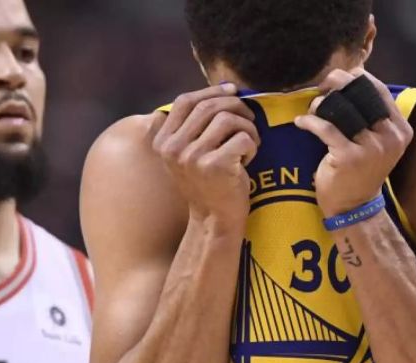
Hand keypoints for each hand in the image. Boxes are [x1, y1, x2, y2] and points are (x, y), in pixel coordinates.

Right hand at [152, 83, 259, 231]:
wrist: (215, 219)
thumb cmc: (208, 183)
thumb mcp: (189, 153)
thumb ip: (194, 125)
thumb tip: (225, 89)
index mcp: (163, 142)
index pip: (184, 101)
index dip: (210, 91)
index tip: (232, 91)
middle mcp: (173, 148)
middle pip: (208, 106)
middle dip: (236, 106)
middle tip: (249, 119)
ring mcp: (192, 157)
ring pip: (228, 119)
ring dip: (247, 128)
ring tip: (249, 144)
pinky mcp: (215, 166)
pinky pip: (242, 137)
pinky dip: (252, 145)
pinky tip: (248, 159)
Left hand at [294, 69, 413, 216]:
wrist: (354, 208)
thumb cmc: (361, 171)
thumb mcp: (376, 141)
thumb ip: (370, 114)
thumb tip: (352, 76)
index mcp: (400, 129)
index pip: (379, 90)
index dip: (356, 78)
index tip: (337, 80)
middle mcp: (391, 136)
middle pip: (362, 94)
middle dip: (338, 83)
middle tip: (321, 87)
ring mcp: (372, 147)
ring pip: (343, 108)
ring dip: (322, 103)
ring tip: (312, 108)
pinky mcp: (349, 157)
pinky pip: (326, 128)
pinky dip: (309, 122)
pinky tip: (301, 122)